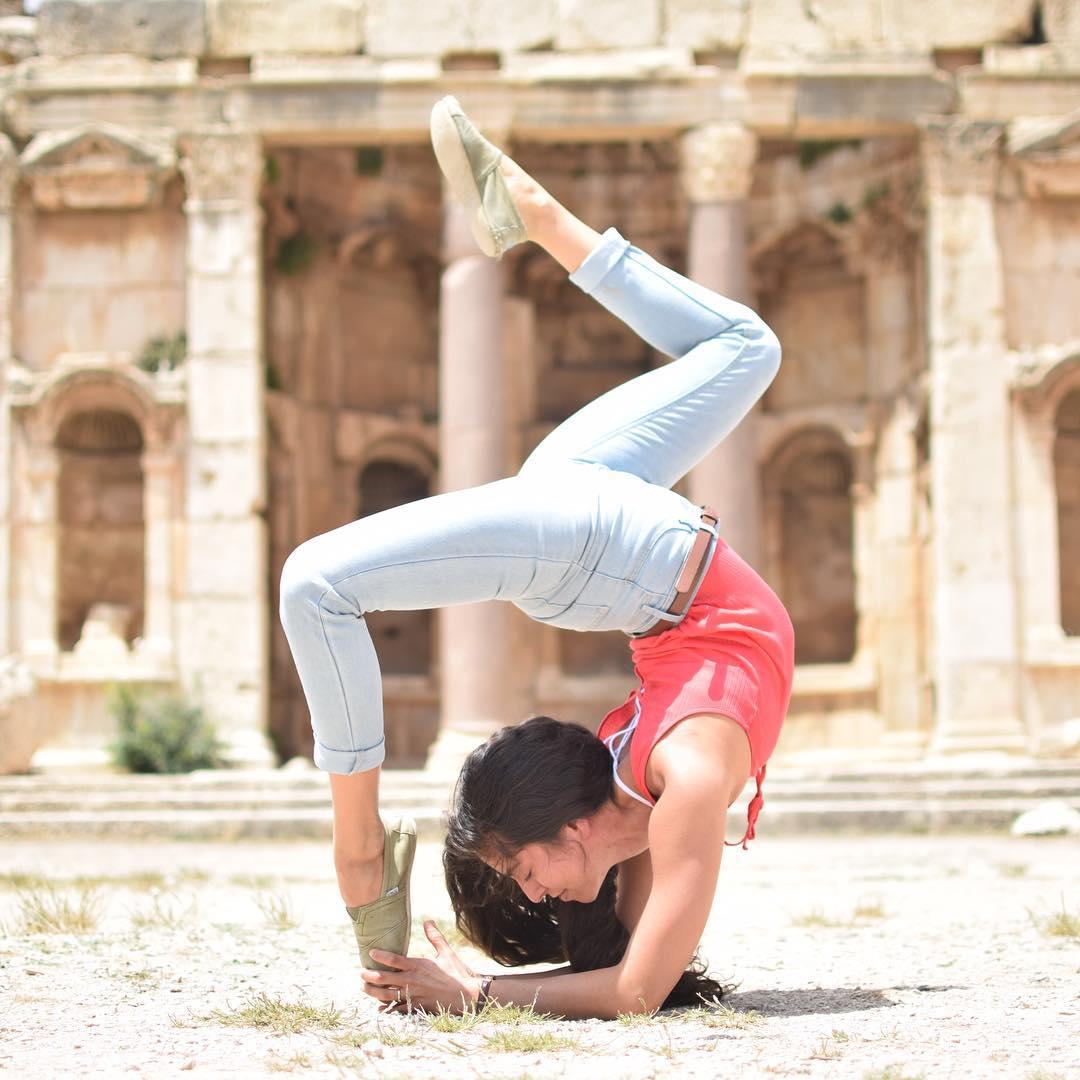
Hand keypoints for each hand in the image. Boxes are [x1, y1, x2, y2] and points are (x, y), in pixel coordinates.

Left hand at [360, 920, 480, 1012]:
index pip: (394, 960)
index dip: (380, 956)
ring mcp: (413, 995)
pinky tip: (380, 1007)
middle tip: (361, 973)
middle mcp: (413, 980)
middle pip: (385, 979)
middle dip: (370, 976)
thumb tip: (427, 921)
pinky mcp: (416, 1007)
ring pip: (387, 995)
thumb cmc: (457, 972)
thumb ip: (435, 937)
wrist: (467, 996)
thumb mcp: (446, 952)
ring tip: (365, 988)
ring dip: (373, 992)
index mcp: (418, 965)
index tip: (370, 952)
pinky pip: (397, 1009)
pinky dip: (387, 1009)